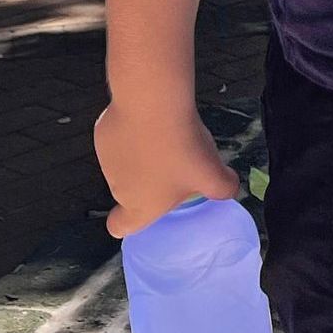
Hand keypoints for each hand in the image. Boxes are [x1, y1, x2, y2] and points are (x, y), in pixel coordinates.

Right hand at [94, 99, 239, 239]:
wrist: (154, 106)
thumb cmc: (182, 151)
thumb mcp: (212, 174)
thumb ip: (223, 188)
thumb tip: (229, 187)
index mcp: (141, 207)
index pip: (121, 226)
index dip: (129, 221)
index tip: (146, 207)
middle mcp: (118, 189)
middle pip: (133, 190)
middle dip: (152, 179)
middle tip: (177, 160)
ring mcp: (106, 162)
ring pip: (127, 163)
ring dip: (144, 154)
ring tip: (168, 135)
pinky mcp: (103, 136)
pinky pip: (121, 138)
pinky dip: (134, 132)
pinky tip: (151, 119)